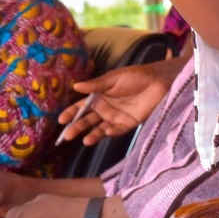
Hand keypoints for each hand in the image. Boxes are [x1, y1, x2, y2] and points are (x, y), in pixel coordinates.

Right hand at [59, 58, 185, 144]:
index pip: (81, 106)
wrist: (157, 81)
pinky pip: (117, 130)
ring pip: (100, 128)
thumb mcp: (113, 79)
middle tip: (67, 135)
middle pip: (88, 120)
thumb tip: (75, 86)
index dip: (71, 113)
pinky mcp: (128, 123)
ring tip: (85, 141)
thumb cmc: (134, 76)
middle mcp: (105, 108)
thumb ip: (96, 85)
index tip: (61, 120)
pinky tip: (106, 132)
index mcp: (98, 96)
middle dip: (77, 127)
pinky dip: (111, 133)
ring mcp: (116, 117)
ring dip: (92, 135)